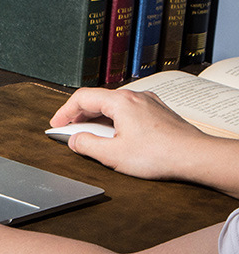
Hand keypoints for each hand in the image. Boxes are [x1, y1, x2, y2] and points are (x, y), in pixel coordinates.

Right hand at [49, 87, 208, 180]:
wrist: (196, 157)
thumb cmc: (160, 154)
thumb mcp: (112, 155)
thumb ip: (87, 145)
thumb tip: (74, 140)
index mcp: (120, 101)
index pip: (82, 98)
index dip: (64, 112)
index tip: (56, 124)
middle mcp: (134, 96)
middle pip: (97, 100)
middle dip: (79, 115)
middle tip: (69, 131)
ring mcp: (148, 103)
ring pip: (113, 106)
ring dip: (97, 119)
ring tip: (91, 137)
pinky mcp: (158, 112)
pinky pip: (128, 111)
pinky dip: (114, 120)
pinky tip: (115, 136)